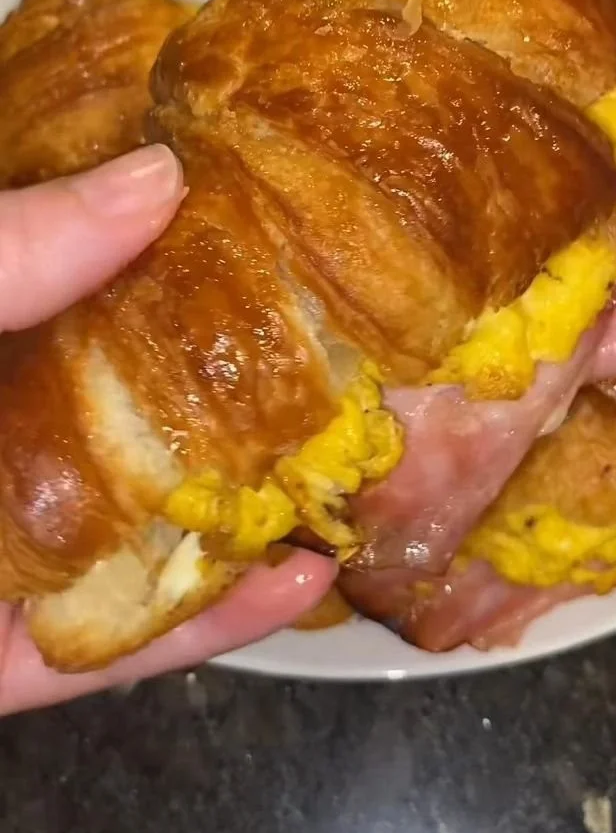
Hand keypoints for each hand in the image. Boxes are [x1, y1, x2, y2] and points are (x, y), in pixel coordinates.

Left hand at [0, 146, 335, 714]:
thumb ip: (4, 252)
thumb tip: (157, 181)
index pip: (67, 287)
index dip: (167, 251)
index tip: (271, 215)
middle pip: (120, 417)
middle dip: (235, 388)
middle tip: (352, 348)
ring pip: (131, 542)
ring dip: (246, 515)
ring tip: (363, 466)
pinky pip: (104, 651)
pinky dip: (200, 624)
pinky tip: (296, 579)